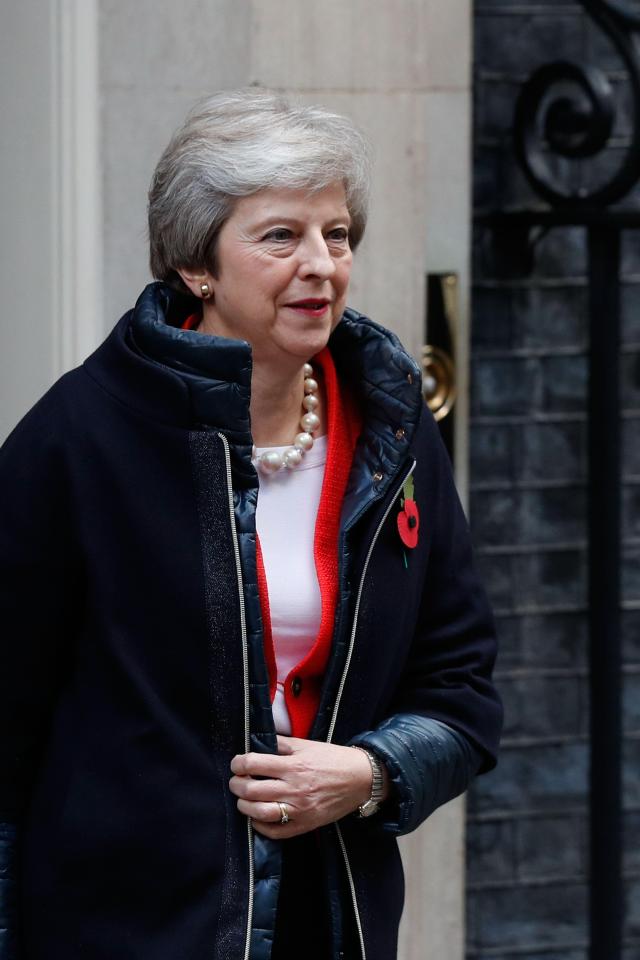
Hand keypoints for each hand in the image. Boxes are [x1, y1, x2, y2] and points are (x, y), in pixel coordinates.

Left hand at [229, 735, 377, 838]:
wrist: (361, 778)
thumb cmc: (333, 759)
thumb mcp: (307, 745)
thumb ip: (281, 744)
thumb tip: (257, 744)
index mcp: (294, 766)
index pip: (253, 764)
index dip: (239, 763)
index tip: (237, 764)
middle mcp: (295, 789)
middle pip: (251, 790)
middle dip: (237, 785)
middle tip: (236, 781)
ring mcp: (300, 810)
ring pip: (260, 813)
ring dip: (244, 806)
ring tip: (244, 799)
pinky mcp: (305, 825)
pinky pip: (276, 832)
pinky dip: (260, 826)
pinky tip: (257, 817)